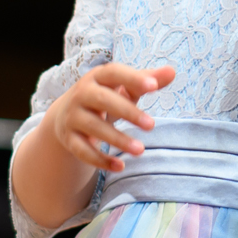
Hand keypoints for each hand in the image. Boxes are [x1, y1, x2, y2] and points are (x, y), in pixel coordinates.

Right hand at [42, 62, 174, 173]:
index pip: (114, 73)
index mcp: (98, 77)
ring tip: (140, 150)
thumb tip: (172, 71)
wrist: (65, 114)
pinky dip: (100, 160)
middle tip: (151, 125)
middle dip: (127, 112)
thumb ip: (146, 80)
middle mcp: (81, 94)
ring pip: (93, 127)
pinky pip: (82, 150)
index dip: (133, 78)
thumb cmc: (106, 97)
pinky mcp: (69, 138)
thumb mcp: (123, 87)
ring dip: (117, 139)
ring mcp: (73, 117)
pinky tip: (120, 166)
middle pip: (103, 100)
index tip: (153, 86)